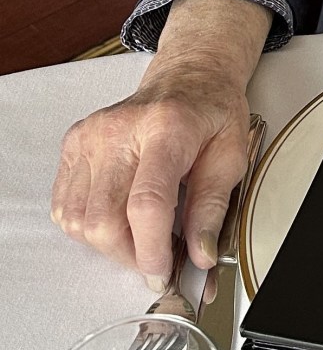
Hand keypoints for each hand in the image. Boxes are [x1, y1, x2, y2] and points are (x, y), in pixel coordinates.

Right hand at [51, 0, 270, 283]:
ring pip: (78, 220)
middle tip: (156, 257)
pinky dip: (87, 226)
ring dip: (108, 245)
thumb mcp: (232, 154)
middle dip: (129, 255)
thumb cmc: (211, 114)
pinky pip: (64, 207)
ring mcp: (91, 135)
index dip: (151, 250)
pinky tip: (116, 215)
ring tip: (138, 235)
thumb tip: (200, 257)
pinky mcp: (73, 142)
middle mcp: (120, 129)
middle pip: (104, 219)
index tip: (163, 274)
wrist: (188, 76)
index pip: (146, 203)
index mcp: (167, 128)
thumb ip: (213, 207)